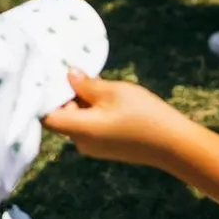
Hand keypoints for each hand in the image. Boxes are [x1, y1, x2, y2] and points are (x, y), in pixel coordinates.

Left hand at [44, 71, 188, 167]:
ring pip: (77, 119)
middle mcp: (82, 143)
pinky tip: (108, 97)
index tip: (50, 74)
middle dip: (68, 93)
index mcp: (80, 130)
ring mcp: (94, 147)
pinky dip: (93, 111)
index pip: (47, 115)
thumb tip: (68, 75)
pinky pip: (89, 125)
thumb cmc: (142, 114)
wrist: (172, 144)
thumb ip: (86, 84)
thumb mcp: (113, 92)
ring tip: (97, 81)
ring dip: (82, 101)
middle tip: (79, 71)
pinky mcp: (105, 147)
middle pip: (62, 116)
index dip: (46, 96)